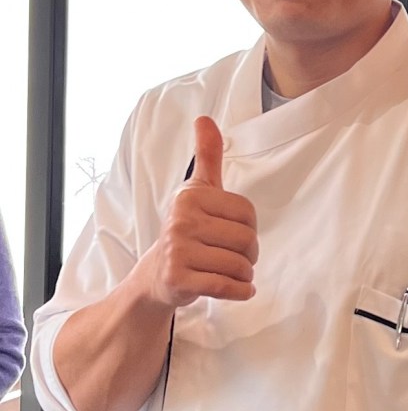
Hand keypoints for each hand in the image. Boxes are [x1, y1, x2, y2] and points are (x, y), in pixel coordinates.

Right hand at [148, 116, 257, 307]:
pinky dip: (241, 292)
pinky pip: (226, 287)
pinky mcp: (178, 279)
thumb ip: (207, 156)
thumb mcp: (197, 191)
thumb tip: (204, 119)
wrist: (156, 275)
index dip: (249, 228)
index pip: (247, 214)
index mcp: (190, 197)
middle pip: (246, 241)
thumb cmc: (186, 230)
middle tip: (234, 257)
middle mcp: (181, 221)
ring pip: (239, 266)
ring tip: (231, 272)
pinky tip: (241, 289)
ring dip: (244, 275)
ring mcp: (177, 251)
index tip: (233, 233)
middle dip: (249, 254)